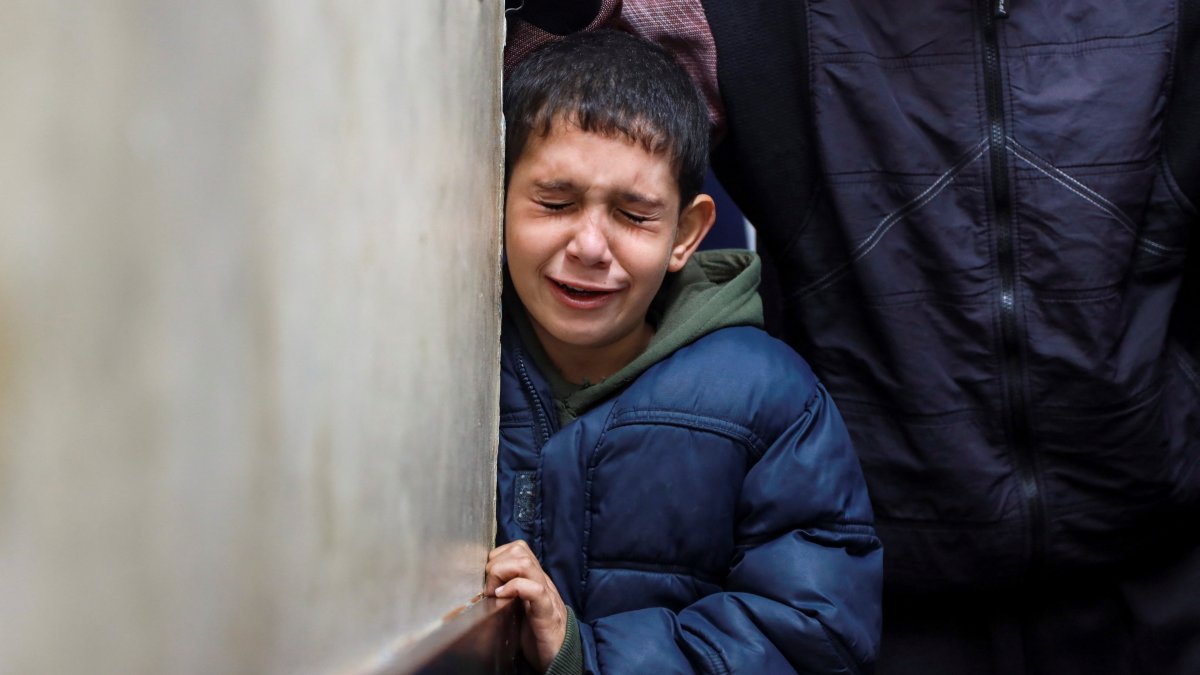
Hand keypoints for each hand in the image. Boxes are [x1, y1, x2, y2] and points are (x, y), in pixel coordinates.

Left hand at [485, 540, 567, 671]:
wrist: (561, 656)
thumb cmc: (536, 633)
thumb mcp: (519, 606)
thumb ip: (509, 591)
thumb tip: (484, 584)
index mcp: (534, 578)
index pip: (516, 548)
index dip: (497, 557)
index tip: (489, 580)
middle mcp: (541, 581)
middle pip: (519, 550)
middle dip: (496, 564)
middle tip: (489, 589)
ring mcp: (546, 595)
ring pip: (525, 563)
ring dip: (502, 573)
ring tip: (495, 593)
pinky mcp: (547, 613)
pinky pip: (534, 589)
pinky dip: (515, 588)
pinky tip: (503, 598)